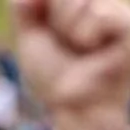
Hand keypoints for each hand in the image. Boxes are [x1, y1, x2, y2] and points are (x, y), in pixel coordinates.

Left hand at [14, 0, 129, 120]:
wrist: (71, 103)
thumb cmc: (55, 73)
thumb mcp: (32, 37)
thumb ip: (25, 9)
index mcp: (83, 4)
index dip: (48, 12)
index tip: (53, 34)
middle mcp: (104, 5)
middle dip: (58, 21)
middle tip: (70, 44)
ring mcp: (119, 15)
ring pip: (82, 4)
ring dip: (71, 31)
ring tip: (83, 48)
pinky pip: (101, 15)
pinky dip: (88, 34)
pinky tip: (95, 47)